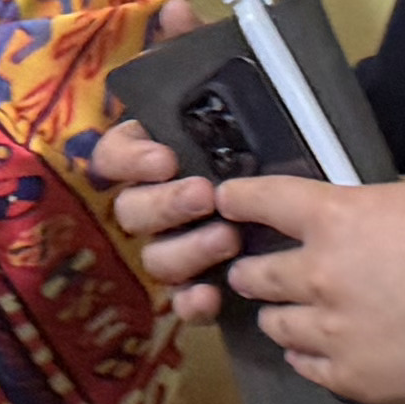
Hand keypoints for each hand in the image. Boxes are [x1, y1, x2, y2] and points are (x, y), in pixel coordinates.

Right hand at [90, 118, 253, 327]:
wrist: (293, 188)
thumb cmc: (254, 147)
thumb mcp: (227, 123)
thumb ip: (204, 117)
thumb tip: (203, 101)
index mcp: (145, 161)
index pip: (111, 158)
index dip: (130, 161)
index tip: (164, 160)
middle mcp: (147, 207)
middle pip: (132, 212)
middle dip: (167, 204)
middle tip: (204, 196)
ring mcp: (166, 250)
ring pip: (155, 258)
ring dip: (188, 250)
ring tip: (227, 238)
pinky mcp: (191, 287)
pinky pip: (180, 301)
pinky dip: (192, 302)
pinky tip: (210, 295)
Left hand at [212, 170, 404, 403]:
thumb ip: (395, 197)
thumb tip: (385, 204)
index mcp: (336, 218)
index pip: (265, 200)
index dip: (240, 199)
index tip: (227, 201)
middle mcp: (318, 274)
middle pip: (257, 274)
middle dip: (252, 271)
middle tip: (254, 272)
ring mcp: (330, 331)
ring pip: (275, 325)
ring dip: (279, 316)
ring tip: (288, 317)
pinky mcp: (351, 378)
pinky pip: (306, 367)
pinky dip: (307, 357)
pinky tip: (315, 353)